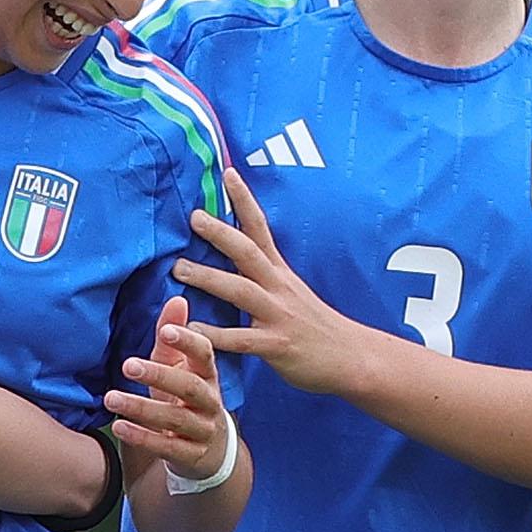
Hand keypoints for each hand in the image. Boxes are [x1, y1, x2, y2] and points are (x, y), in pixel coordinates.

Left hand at [104, 295, 233, 476]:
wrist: (209, 453)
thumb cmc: (186, 400)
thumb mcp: (179, 369)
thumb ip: (172, 339)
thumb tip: (176, 298)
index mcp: (208, 375)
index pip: (205, 355)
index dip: (188, 342)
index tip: (166, 330)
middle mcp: (210, 402)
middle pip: (190, 387)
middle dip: (159, 375)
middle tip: (127, 365)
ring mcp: (203, 430)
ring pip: (176, 419)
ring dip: (141, 408)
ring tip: (110, 397)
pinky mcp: (191, 455)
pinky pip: (167, 447)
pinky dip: (143, 437)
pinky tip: (119, 427)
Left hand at [174, 167, 381, 396]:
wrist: (352, 358)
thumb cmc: (315, 327)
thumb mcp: (291, 292)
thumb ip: (264, 275)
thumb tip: (237, 254)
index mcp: (280, 273)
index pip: (260, 228)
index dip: (244, 200)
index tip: (227, 173)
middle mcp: (279, 288)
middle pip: (248, 252)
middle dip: (221, 232)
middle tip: (193, 216)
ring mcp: (278, 316)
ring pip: (240, 291)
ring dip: (208, 278)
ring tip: (178, 268)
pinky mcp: (277, 346)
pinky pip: (241, 339)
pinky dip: (214, 335)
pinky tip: (190, 330)